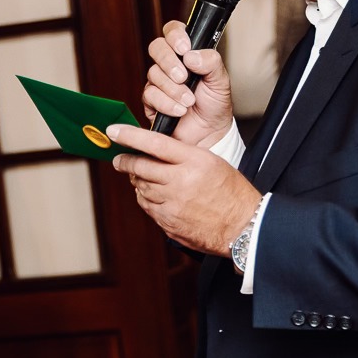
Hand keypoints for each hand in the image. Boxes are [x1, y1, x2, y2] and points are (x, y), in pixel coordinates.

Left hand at [107, 123, 261, 255]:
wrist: (243, 226)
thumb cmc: (232, 192)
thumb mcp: (212, 163)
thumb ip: (183, 156)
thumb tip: (154, 153)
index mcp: (195, 162)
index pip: (155, 144)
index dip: (130, 136)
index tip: (114, 131)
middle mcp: (181, 182)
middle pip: (141, 167)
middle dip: (125, 161)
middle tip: (119, 159)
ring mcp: (173, 204)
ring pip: (141, 187)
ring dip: (137, 181)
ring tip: (139, 177)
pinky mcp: (168, 222)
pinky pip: (147, 206)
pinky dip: (146, 198)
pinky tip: (152, 195)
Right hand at [144, 20, 233, 147]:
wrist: (208, 133)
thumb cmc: (214, 104)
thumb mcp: (221, 81)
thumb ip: (211, 62)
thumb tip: (191, 55)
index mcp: (187, 53)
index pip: (173, 31)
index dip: (175, 35)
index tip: (184, 48)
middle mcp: (170, 64)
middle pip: (156, 48)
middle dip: (169, 62)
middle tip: (183, 77)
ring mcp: (158, 82)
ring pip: (153, 74)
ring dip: (173, 89)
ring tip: (189, 101)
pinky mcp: (151, 100)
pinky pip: (150, 95)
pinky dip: (167, 103)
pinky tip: (179, 110)